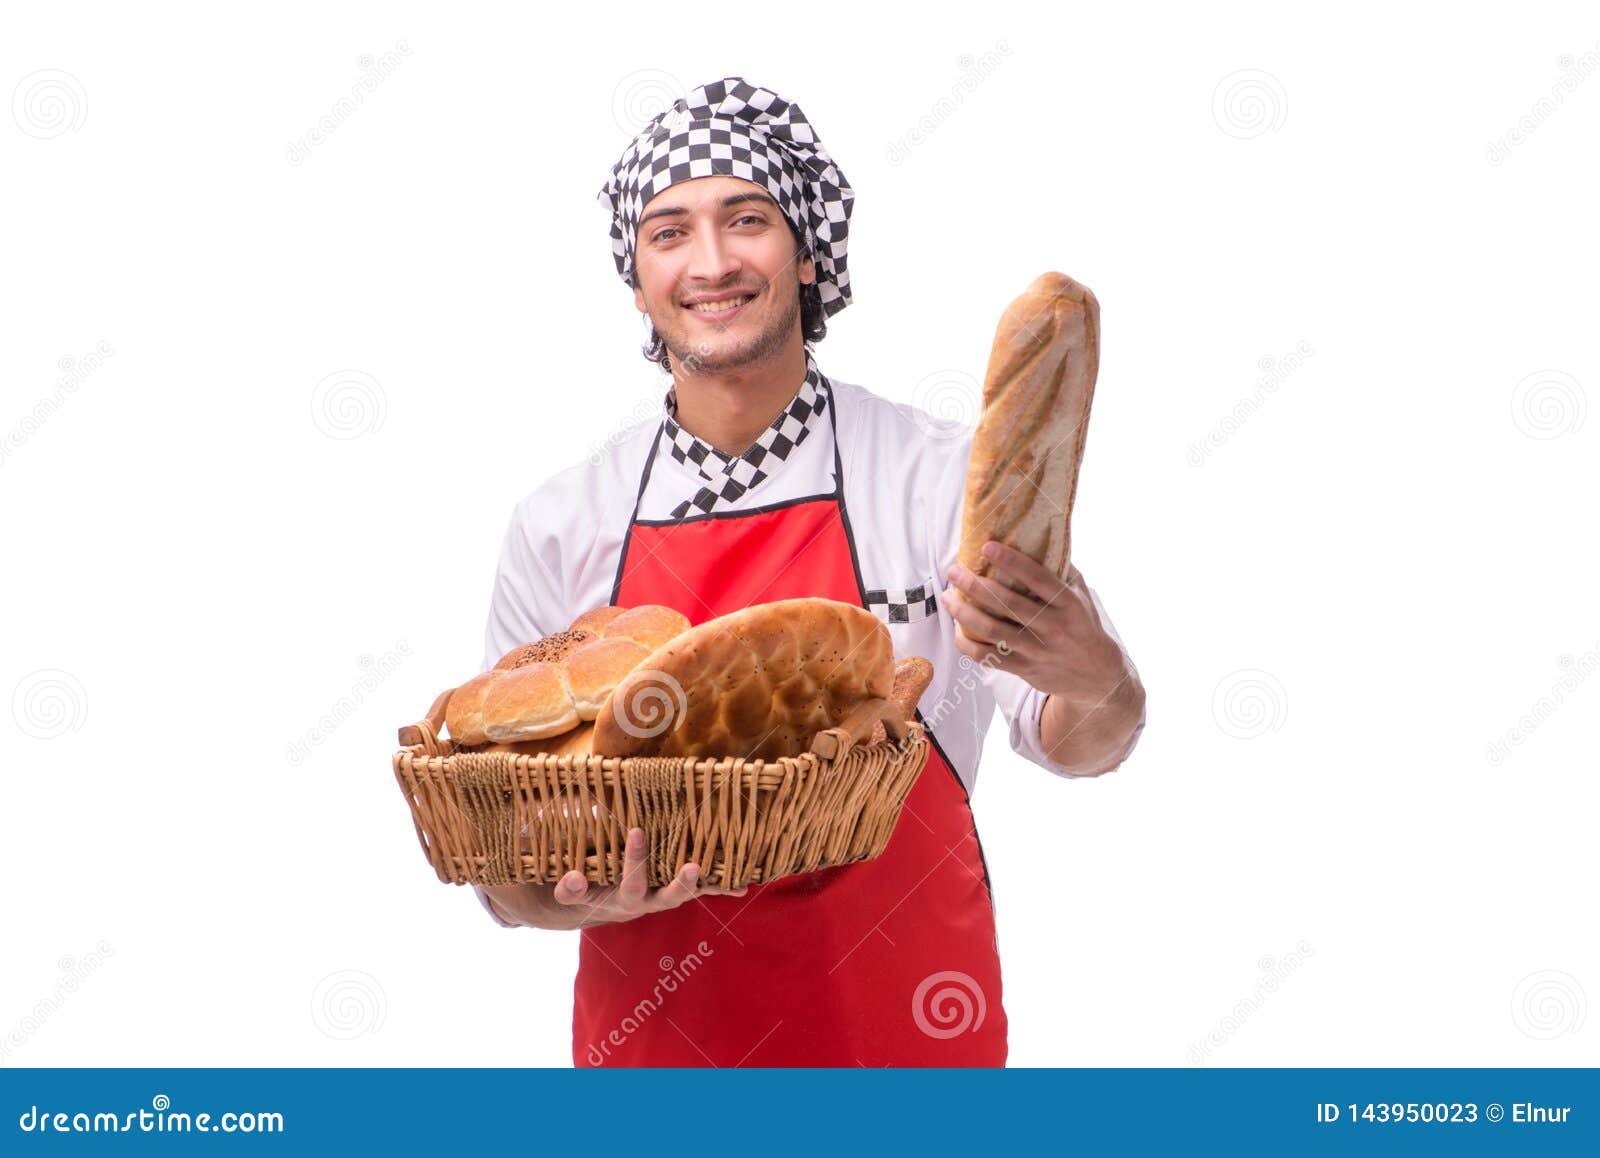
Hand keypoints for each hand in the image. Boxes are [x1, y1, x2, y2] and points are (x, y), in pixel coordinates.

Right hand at [552, 827, 745, 925]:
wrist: (599, 905)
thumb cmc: (585, 891)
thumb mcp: (571, 893)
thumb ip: (569, 889)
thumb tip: (574, 879)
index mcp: (623, 900)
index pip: (630, 881)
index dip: (634, 860)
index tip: (636, 831)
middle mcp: (649, 902)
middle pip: (668, 898)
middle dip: (681, 885)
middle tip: (693, 867)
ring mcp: (666, 896)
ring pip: (691, 894)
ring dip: (711, 886)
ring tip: (734, 882)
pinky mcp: (678, 890)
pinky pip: (702, 888)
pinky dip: (721, 886)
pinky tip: (743, 884)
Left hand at [941, 540, 1127, 699]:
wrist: (1095, 675)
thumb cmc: (1082, 625)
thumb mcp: (1081, 596)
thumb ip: (1061, 570)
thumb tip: (1036, 539)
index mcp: (1068, 604)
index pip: (1037, 578)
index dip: (1011, 561)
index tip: (987, 547)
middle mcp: (1053, 627)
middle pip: (1006, 603)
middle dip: (974, 585)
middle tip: (954, 571)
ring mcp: (1037, 650)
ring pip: (992, 630)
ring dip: (964, 612)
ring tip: (948, 597)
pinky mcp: (1024, 669)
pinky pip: (987, 657)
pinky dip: (967, 642)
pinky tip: (957, 629)